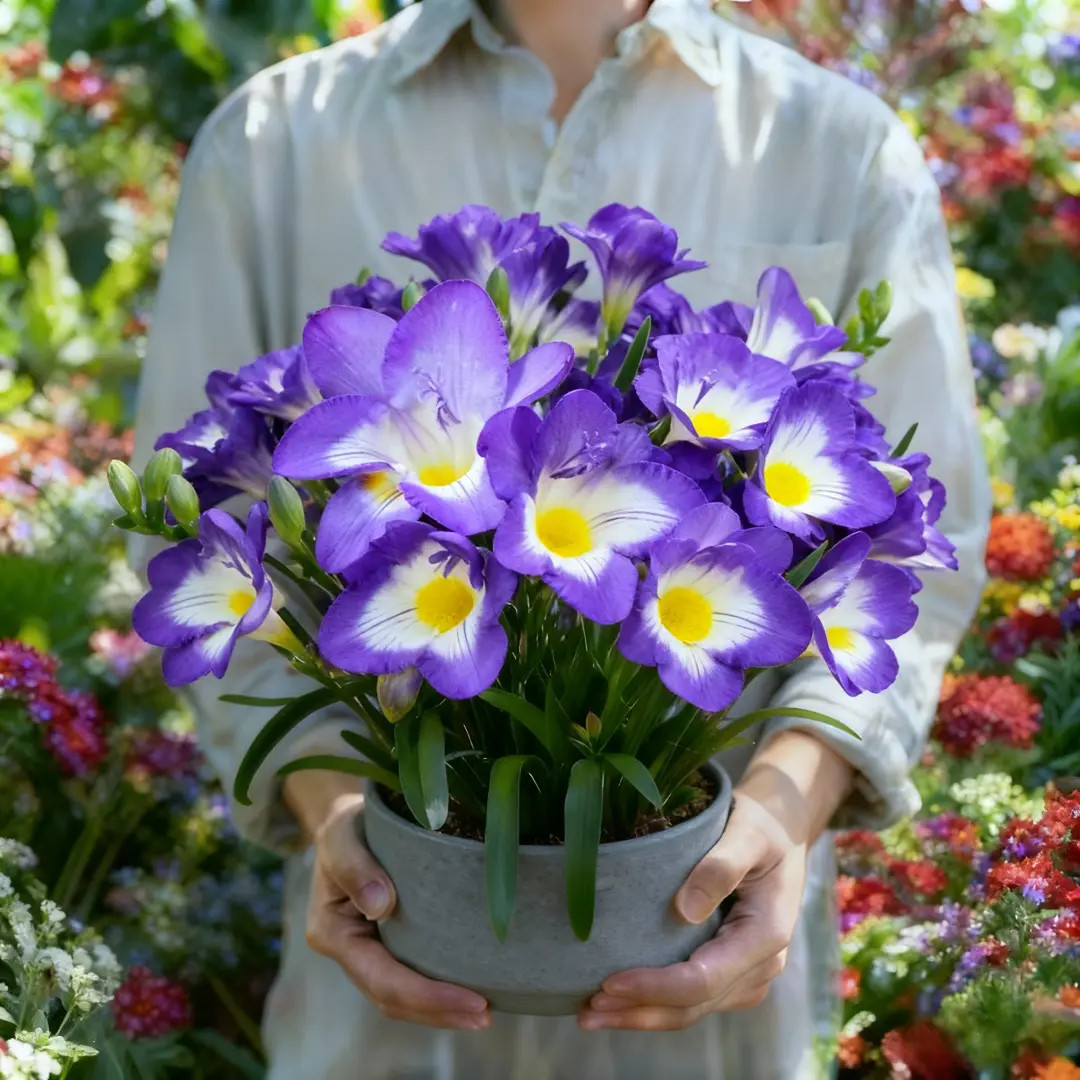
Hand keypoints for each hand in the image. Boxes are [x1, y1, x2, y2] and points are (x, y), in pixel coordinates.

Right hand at [291, 776, 491, 1030]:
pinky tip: (470, 987)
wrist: (347, 820)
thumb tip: (381, 905)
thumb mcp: (342, 836)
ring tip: (484, 1012)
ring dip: (441, 1009)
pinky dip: (437, 986)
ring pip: (402, 995)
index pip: (382, 978)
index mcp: (332, 932)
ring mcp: (369, 950)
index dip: (426, 995)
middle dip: (438, 1011)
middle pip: (393, 998)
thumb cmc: (344, 825)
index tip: (472, 999)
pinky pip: (411, 973)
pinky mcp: (388, 942)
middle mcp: (350, 950)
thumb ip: (355, 867)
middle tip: (486, 1014)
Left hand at [579, 731, 852, 1031]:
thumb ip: (721, 867)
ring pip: (692, 1010)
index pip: (703, 979)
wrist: (782, 828)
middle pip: (693, 1005)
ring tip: (591, 1014)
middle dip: (638, 1011)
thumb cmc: (761, 825)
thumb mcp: (746, 833)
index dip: (654, 987)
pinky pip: (694, 997)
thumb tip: (685, 910)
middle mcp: (761, 964)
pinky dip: (657, 1002)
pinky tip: (621, 999)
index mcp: (766, 934)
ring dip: (643, 1014)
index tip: (609, 982)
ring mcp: (748, 971)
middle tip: (586, 1011)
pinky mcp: (733, 968)